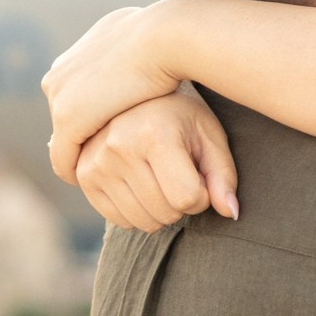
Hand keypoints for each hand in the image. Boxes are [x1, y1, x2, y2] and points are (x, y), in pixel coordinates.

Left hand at [43, 5, 175, 182]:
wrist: (164, 35)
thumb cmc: (168, 35)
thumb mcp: (144, 37)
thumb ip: (132, 48)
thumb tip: (141, 48)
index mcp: (76, 54)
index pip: (73, 92)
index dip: (90, 112)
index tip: (105, 129)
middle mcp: (60, 74)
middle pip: (64, 115)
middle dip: (81, 134)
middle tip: (101, 156)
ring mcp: (61, 97)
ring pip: (62, 138)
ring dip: (79, 154)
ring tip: (101, 173)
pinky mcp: (70, 120)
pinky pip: (64, 158)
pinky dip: (75, 171)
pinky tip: (93, 182)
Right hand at [77, 86, 239, 230]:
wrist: (136, 93)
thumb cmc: (180, 116)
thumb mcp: (209, 135)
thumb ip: (223, 175)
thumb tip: (231, 213)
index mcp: (154, 133)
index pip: (187, 198)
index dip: (203, 194)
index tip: (200, 174)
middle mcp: (119, 147)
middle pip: (165, 213)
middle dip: (182, 203)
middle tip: (180, 173)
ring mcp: (96, 162)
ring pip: (143, 222)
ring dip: (160, 210)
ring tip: (161, 176)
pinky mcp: (84, 176)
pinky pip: (119, 220)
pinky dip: (137, 211)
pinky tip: (141, 182)